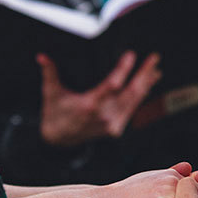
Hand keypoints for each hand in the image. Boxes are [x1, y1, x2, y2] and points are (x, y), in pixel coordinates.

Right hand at [37, 51, 160, 145]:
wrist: (59, 141)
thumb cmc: (56, 114)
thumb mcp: (51, 93)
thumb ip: (49, 73)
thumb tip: (42, 56)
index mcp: (89, 105)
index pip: (111, 85)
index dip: (123, 70)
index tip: (130, 55)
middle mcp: (104, 116)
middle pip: (130, 93)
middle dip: (143, 74)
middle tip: (154, 58)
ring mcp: (112, 124)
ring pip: (134, 101)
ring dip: (146, 84)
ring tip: (155, 69)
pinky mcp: (115, 128)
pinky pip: (132, 109)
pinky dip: (141, 96)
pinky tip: (147, 85)